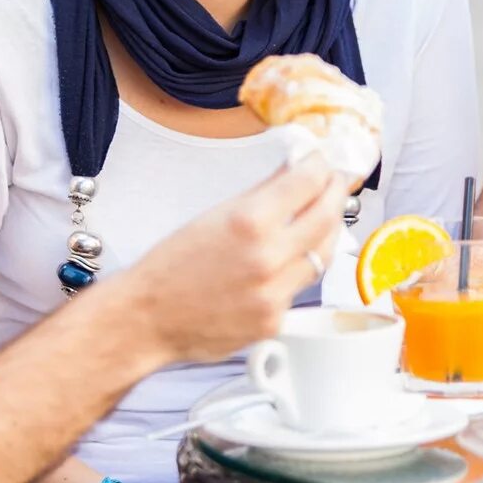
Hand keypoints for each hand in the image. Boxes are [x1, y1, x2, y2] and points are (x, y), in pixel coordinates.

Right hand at [125, 156, 345, 362]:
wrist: (147, 319)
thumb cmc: (170, 267)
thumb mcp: (213, 215)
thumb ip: (261, 192)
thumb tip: (294, 169)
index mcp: (248, 222)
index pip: (307, 182)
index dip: (320, 165)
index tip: (321, 161)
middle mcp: (266, 258)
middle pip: (327, 216)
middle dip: (335, 194)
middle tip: (335, 183)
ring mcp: (274, 294)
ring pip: (323, 254)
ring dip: (327, 231)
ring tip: (322, 216)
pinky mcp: (275, 321)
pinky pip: (302, 287)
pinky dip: (301, 268)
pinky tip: (291, 258)